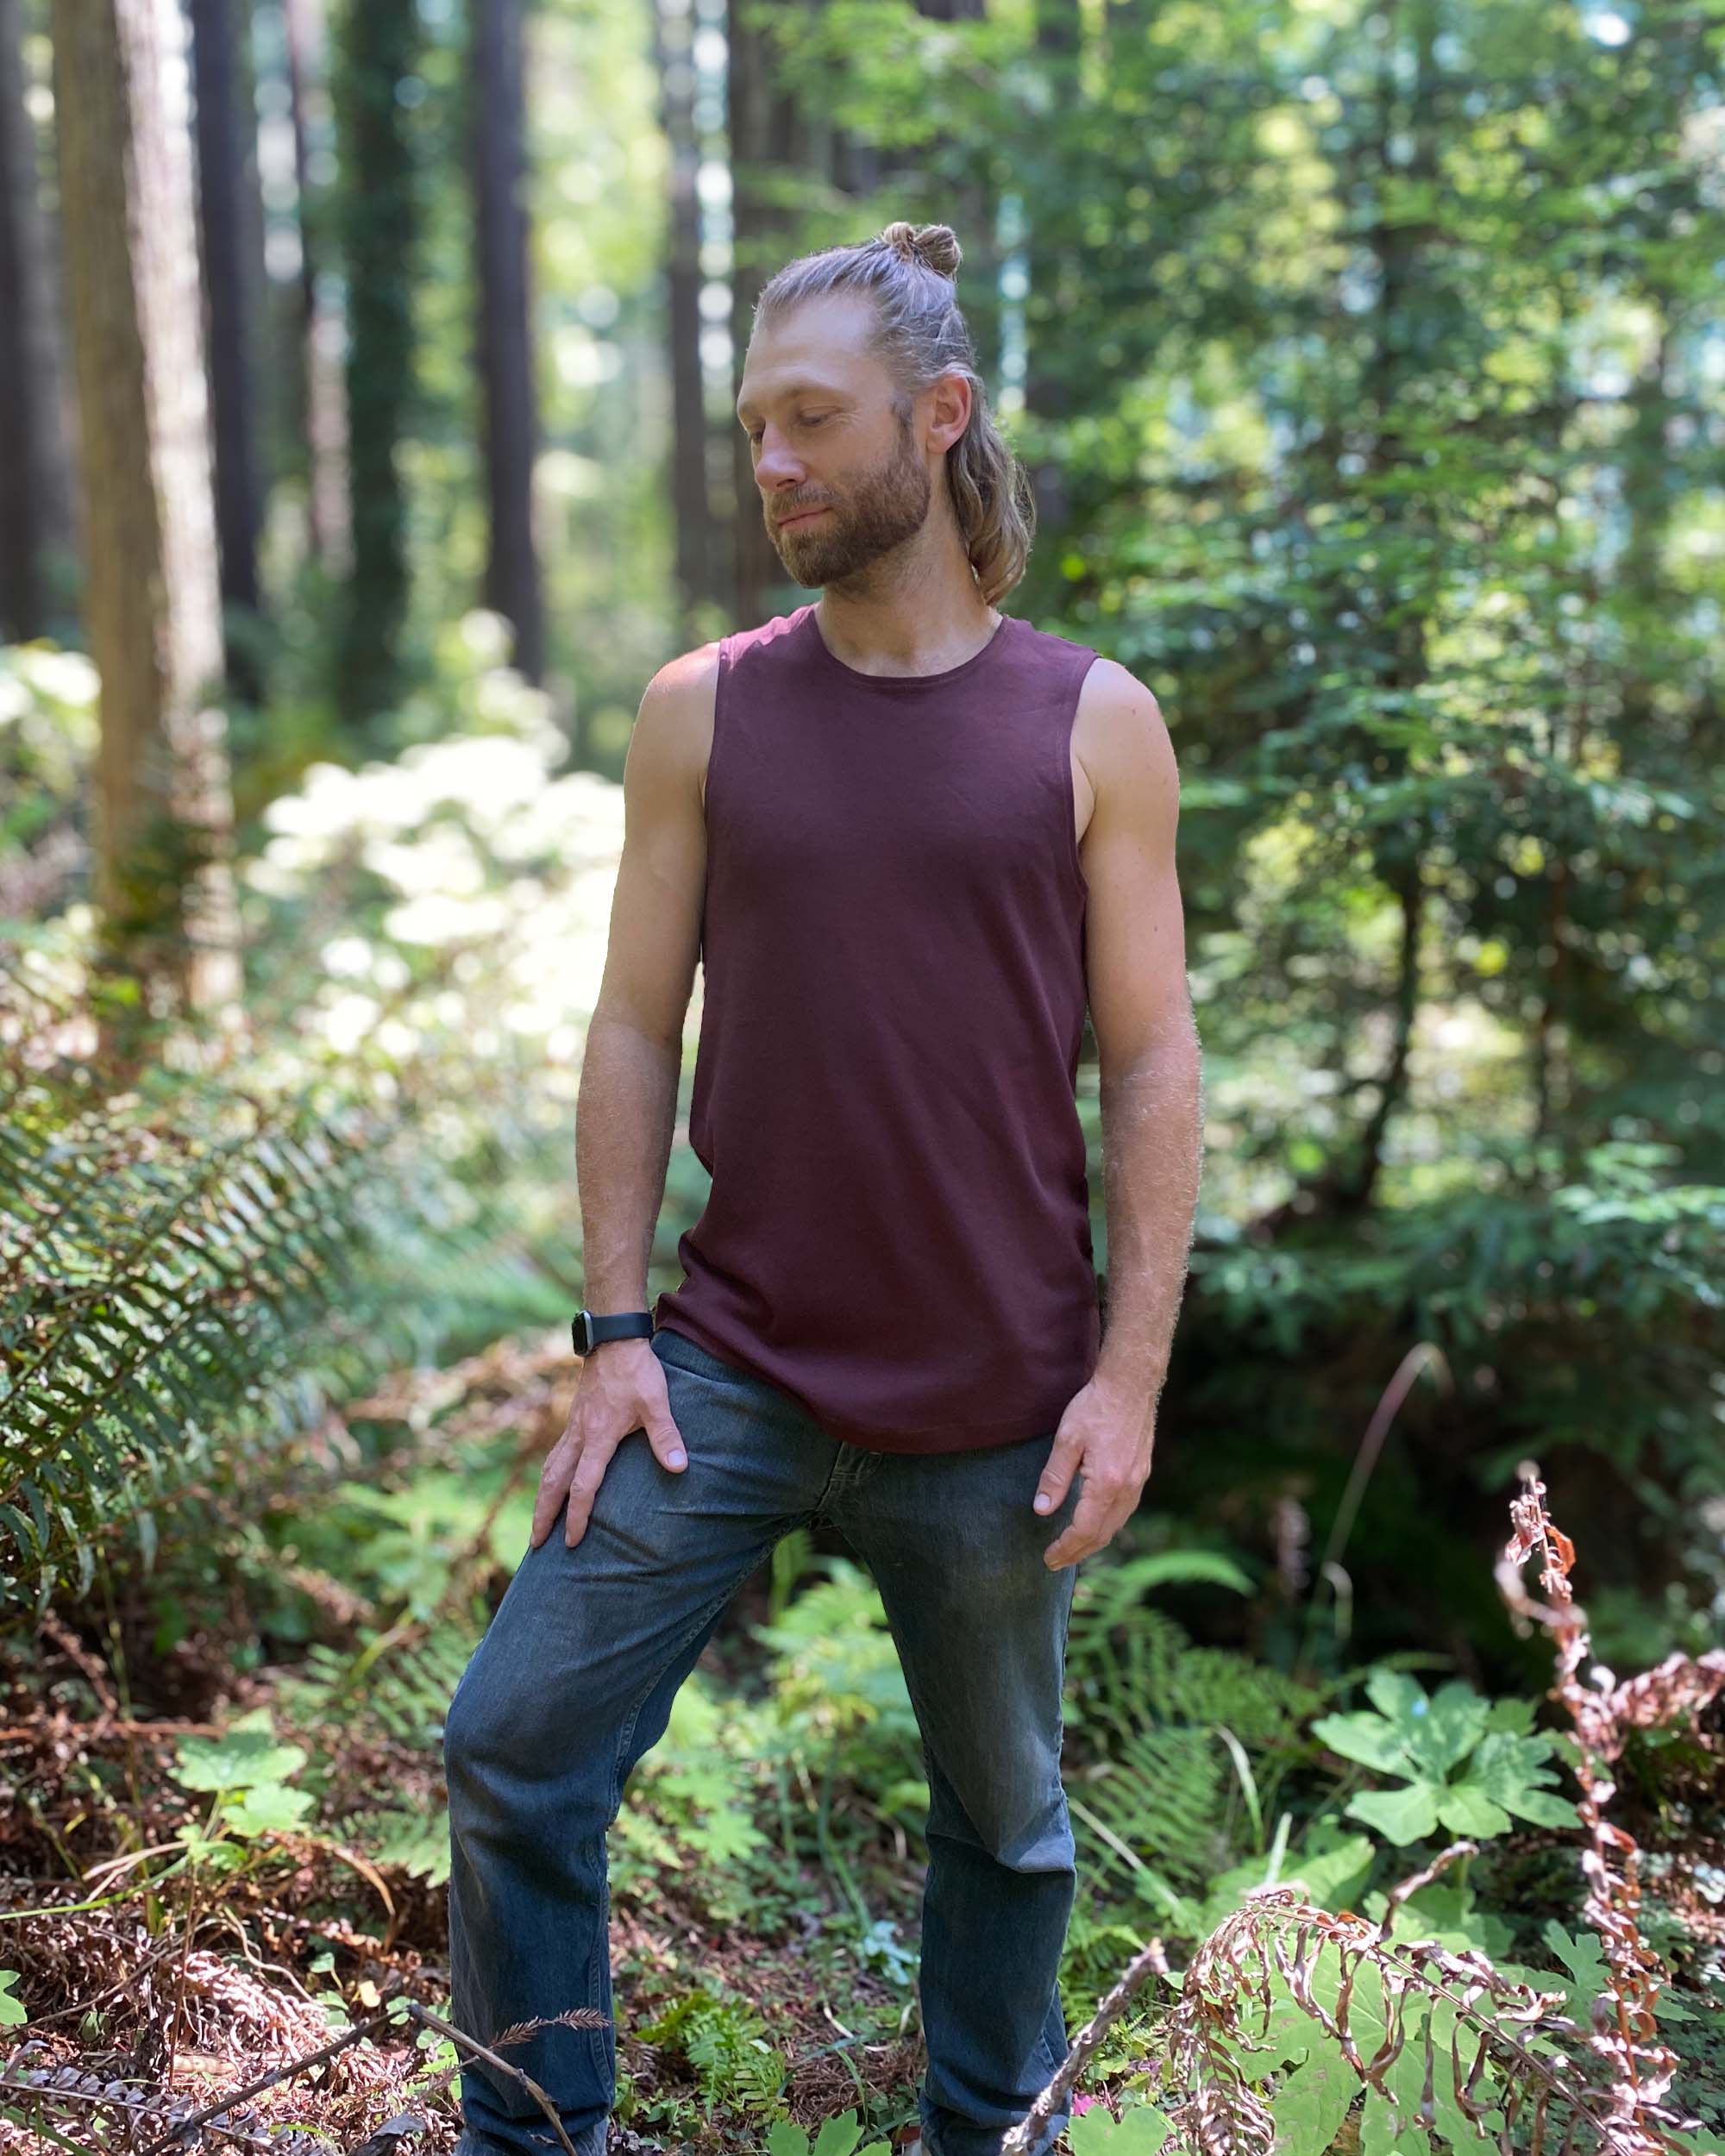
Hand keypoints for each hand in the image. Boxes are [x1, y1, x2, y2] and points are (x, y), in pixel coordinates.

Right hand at [530, 1338, 687, 1549]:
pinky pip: (555, 1455)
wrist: (614, 1340)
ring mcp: (573, 1427)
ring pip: (549, 1469)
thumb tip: (679, 1467)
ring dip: (541, 1498)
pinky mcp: (574, 1419)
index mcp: (598, 1437)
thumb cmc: (637, 1372)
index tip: (572, 1542)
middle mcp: (579, 1436)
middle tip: (536, 1545)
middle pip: (554, 1483)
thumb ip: (666, 1436)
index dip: (577, 1516)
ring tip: (537, 1523)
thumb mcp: (656, 1402)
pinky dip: (549, 1477)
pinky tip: (551, 1485)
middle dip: (544, 1515)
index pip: (583, 1486)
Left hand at [1033, 1370, 1154, 1568]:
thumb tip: (1042, 1510)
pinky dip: (1108, 1524)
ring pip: (1116, 1525)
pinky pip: (1125, 1511)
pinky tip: (1095, 1522)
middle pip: (1102, 1534)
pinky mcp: (1142, 1473)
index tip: (1048, 1558)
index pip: (1084, 1530)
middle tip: (1055, 1562)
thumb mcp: (1067, 1440)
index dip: (1065, 1548)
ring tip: (1073, 1548)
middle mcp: (1127, 1489)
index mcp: (1107, 1484)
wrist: (1131, 1384)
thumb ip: (1054, 1478)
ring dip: (1094, 1541)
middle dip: (1078, 1551)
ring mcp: (1138, 1482)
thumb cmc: (1096, 1407)